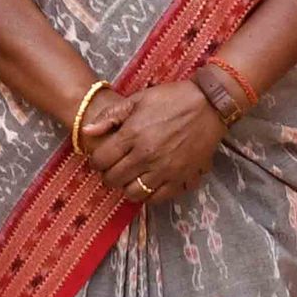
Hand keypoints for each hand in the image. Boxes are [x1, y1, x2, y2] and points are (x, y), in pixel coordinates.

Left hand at [84, 80, 223, 206]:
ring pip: (132, 193)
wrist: (209, 105)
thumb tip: (87, 131)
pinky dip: (148, 194)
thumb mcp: (138, 99)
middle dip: (109, 175)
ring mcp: (164, 170)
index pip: (101, 160)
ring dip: (127, 187)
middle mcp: (146, 156)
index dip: (96, 160)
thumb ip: (111, 116)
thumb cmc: (172, 98)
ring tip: (131, 177)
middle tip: (114, 168)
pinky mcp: (180, 178)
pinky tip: (148, 183)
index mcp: (132, 135)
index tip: (101, 158)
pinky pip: (156, 198)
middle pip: (113, 179)